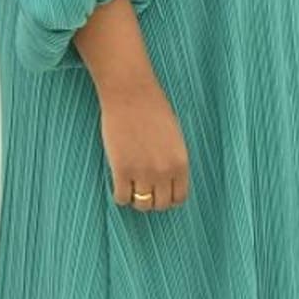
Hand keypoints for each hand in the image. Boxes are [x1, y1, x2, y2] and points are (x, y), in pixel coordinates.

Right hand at [100, 79, 189, 211]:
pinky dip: (120, 196)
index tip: (159, 192)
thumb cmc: (152, 109)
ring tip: (130, 187)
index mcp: (180, 163)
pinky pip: (122, 198)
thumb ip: (173, 161)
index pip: (179, 198)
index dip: (168, 198)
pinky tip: (118, 184)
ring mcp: (142, 172)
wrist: (131, 94)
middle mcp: (164, 172)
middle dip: (152, 200)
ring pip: (141, 205)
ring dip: (136, 199)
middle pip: (160, 205)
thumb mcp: (174, 137)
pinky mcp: (121, 170)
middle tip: (143, 190)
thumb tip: (166, 181)